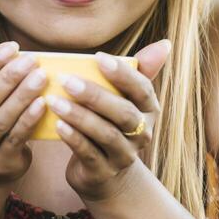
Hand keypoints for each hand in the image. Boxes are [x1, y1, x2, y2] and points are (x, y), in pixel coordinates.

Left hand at [48, 39, 171, 202]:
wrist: (105, 174)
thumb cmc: (112, 125)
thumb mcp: (127, 99)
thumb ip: (139, 71)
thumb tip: (164, 44)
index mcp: (148, 110)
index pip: (142, 90)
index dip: (123, 74)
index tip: (98, 58)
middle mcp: (141, 133)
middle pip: (123, 113)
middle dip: (95, 95)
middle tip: (65, 80)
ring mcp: (124, 155)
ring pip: (105, 134)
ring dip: (79, 116)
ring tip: (54, 101)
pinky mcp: (103, 172)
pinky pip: (89, 153)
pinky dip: (73, 139)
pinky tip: (58, 125)